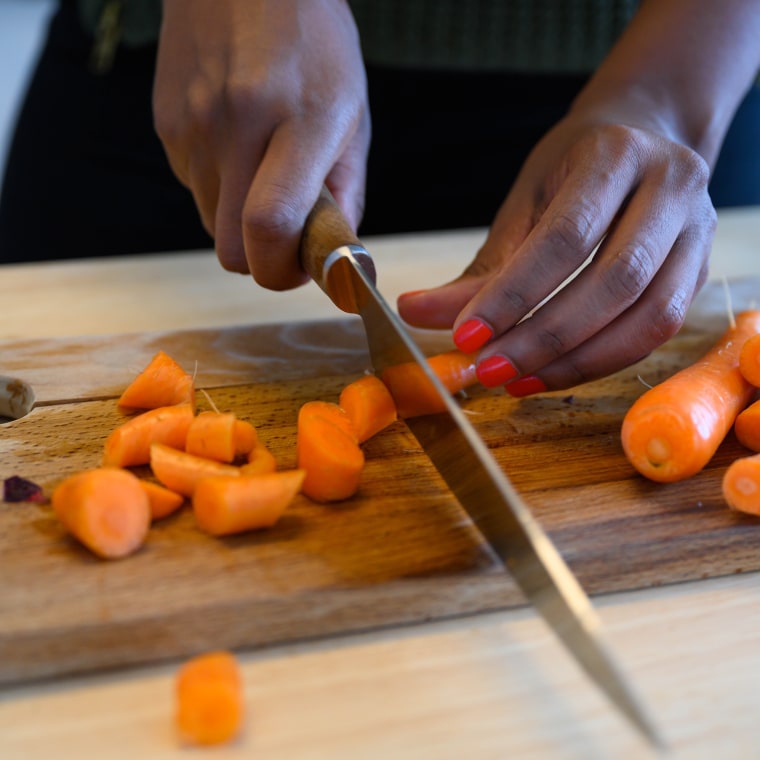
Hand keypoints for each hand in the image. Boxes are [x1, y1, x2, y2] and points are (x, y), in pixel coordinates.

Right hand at [154, 0, 369, 288]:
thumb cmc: (313, 46)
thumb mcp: (352, 115)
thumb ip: (346, 194)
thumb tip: (334, 255)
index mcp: (301, 120)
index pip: (271, 225)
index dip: (283, 270)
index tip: (301, 267)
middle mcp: (237, 124)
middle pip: (231, 250)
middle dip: (260, 259)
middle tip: (285, 233)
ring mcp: (193, 125)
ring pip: (210, 225)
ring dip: (239, 219)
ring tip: (263, 168)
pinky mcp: (165, 125)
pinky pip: (193, 189)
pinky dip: (219, 187)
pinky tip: (237, 142)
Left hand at [397, 113, 716, 393]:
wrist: (644, 137)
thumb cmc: (573, 169)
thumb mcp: (524, 205)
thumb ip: (480, 268)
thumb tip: (415, 313)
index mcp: (616, 155)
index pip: (565, 238)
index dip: (513, 295)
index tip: (465, 337)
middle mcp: (671, 187)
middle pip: (615, 281)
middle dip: (544, 338)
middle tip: (488, 371)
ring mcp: (698, 231)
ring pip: (648, 316)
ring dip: (576, 361)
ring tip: (516, 381)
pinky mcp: (700, 272)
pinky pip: (655, 332)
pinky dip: (599, 362)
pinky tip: (549, 374)